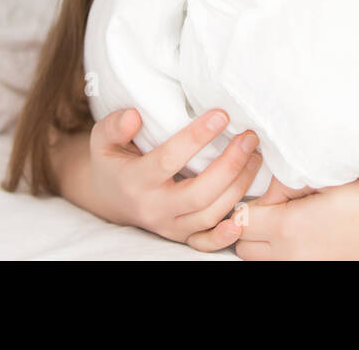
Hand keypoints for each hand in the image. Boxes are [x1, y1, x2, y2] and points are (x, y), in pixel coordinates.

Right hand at [88, 107, 262, 250]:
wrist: (109, 196)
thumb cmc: (114, 160)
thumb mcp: (103, 139)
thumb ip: (114, 126)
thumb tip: (134, 116)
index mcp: (135, 180)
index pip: (168, 160)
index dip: (196, 137)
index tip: (222, 115)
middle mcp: (153, 207)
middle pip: (199, 193)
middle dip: (230, 165)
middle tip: (249, 137)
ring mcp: (168, 225)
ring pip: (209, 215)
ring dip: (238, 187)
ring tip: (254, 157)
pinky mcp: (180, 236)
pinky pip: (204, 243)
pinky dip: (225, 235)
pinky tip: (244, 216)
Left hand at [235, 178, 358, 259]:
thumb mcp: (332, 175)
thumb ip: (291, 178)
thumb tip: (270, 181)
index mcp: (291, 230)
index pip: (240, 219)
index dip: (249, 198)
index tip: (271, 185)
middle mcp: (294, 258)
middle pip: (244, 245)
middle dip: (253, 221)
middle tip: (278, 199)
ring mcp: (308, 269)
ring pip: (264, 259)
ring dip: (268, 237)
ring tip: (295, 214)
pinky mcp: (323, 271)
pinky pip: (287, 263)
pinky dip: (288, 248)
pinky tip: (312, 228)